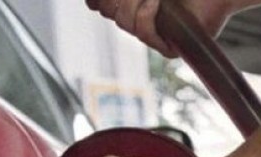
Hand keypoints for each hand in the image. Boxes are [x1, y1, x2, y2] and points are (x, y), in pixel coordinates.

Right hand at [85, 0, 236, 56]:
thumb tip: (91, 2)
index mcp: (133, 4)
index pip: (100, 4)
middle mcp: (141, 21)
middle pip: (109, 12)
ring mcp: (155, 37)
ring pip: (124, 23)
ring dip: (134, 2)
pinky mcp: (169, 49)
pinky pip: (144, 34)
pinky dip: (146, 14)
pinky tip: (155, 2)